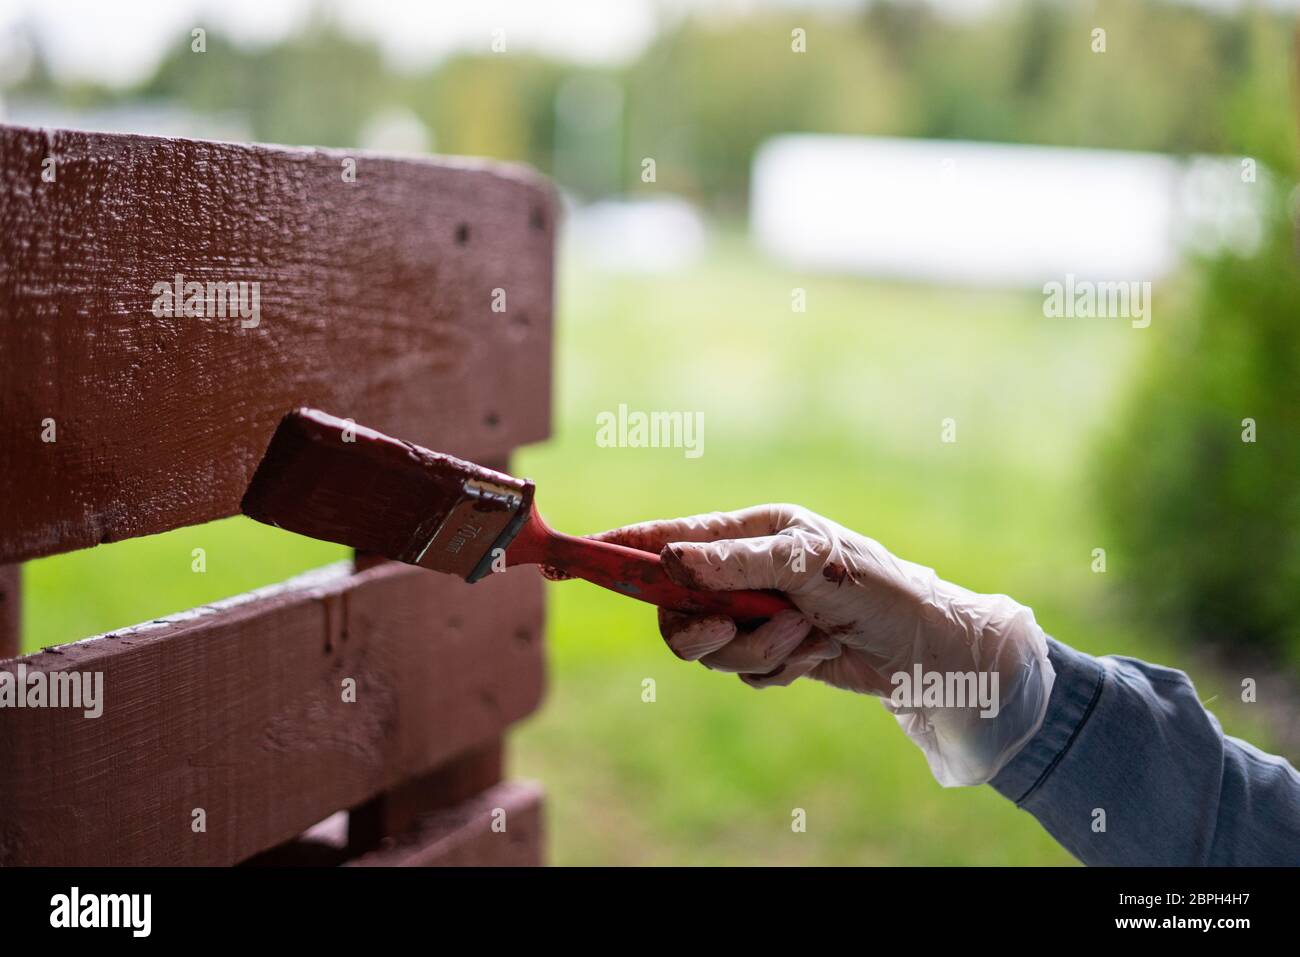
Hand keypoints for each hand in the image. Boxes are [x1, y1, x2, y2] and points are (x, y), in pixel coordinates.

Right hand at [585, 504, 1055, 785]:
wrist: (926, 649)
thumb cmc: (877, 587)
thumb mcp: (812, 563)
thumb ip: (739, 561)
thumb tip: (673, 557)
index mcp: (747, 533)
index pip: (668, 538)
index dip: (620, 551)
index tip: (574, 561)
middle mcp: (741, 572)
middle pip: (676, 610)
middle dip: (710, 629)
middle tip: (737, 629)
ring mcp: (753, 614)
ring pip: (710, 650)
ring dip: (762, 650)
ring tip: (810, 634)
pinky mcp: (769, 652)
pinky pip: (743, 674)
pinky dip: (781, 669)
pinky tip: (819, 652)